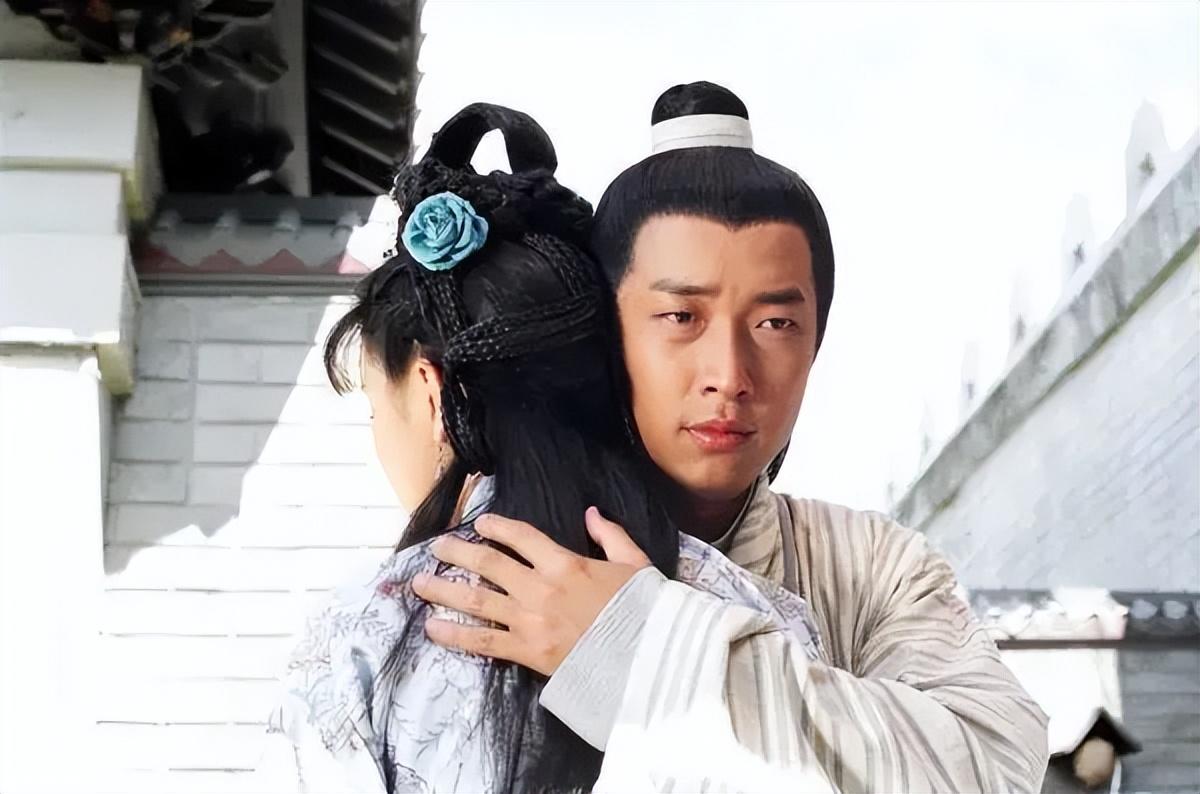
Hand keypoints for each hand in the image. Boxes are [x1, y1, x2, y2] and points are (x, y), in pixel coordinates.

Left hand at [412, 507, 650, 675]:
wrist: (645, 660)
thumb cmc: (643, 612)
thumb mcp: (635, 565)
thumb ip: (611, 537)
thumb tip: (592, 514)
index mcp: (566, 564)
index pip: (522, 537)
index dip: (498, 527)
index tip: (480, 524)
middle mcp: (540, 588)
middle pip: (489, 564)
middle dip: (459, 553)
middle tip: (437, 548)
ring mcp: (530, 621)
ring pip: (477, 599)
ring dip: (445, 589)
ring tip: (420, 582)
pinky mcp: (526, 651)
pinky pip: (483, 641)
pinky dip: (454, 634)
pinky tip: (432, 627)